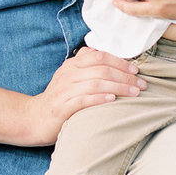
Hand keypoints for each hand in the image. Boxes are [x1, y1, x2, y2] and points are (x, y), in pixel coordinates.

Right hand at [25, 46, 145, 145]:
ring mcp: (64, 90)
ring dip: (118, 87)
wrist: (33, 118)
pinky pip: (83, 100)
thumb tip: (114, 63)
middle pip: (101, 69)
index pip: (99, 56)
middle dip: (125, 76)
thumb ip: (88, 68)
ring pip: (96, 83)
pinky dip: (100, 98)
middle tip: (141, 85)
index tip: (136, 71)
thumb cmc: (59, 99)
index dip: (120, 62)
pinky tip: (113, 99)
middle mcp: (68, 74)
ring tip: (134, 93)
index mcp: (72, 64)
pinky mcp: (61, 107)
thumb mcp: (71, 78)